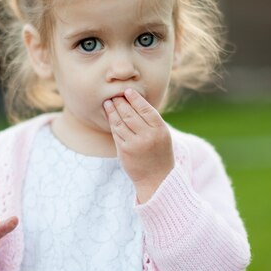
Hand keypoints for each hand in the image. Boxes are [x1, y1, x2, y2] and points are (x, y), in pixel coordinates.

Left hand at [103, 88, 174, 202]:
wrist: (157, 179)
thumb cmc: (159, 154)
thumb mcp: (162, 136)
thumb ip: (151, 122)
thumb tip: (135, 102)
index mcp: (160, 130)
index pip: (145, 109)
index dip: (135, 98)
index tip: (127, 91)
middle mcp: (148, 136)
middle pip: (130, 114)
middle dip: (120, 102)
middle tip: (114, 94)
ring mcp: (135, 144)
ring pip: (120, 122)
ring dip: (112, 110)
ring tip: (108, 102)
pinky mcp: (124, 151)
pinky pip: (116, 132)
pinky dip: (111, 122)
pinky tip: (109, 116)